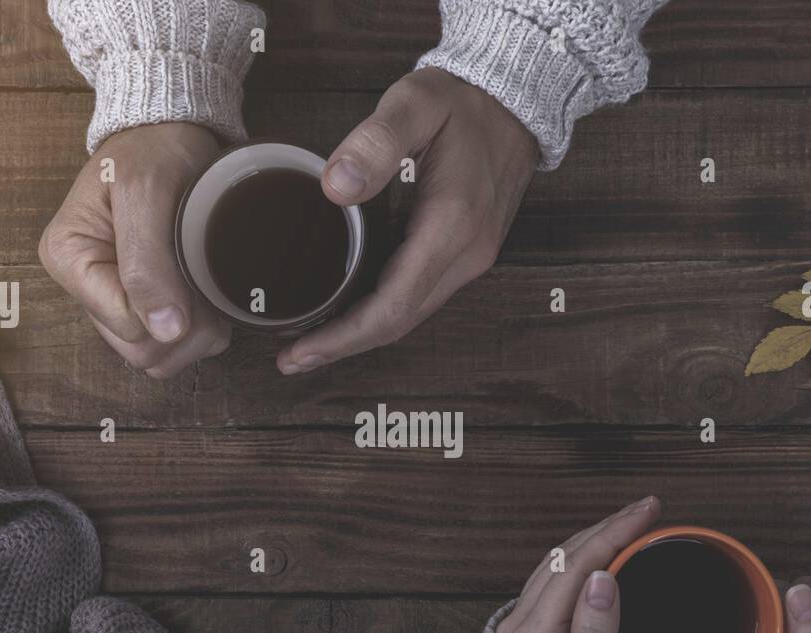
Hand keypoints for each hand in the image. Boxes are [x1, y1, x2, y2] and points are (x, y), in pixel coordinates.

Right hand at [39, 123, 231, 378]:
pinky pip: (172, 345)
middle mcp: (85, 286)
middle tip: (210, 285)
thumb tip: (163, 331)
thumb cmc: (153, 150)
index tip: (196, 275)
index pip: (127, 326)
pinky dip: (198, 329)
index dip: (171, 312)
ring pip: (158, 357)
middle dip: (186, 330)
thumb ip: (148, 261)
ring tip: (208, 287)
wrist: (172, 132)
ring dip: (195, 334)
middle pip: (141, 351)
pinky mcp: (141, 303)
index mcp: (69, 258)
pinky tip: (205, 294)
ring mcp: (113, 298)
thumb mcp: (146, 191)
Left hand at [277, 67, 538, 374]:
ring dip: (362, 334)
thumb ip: (376, 141)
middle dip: (343, 346)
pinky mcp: (468, 252)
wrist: (519, 97)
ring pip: (411, 314)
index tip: (298, 352)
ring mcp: (472, 257)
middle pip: (399, 322)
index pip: (391, 306)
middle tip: (291, 358)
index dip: (342, 338)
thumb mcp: (417, 102)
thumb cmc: (463, 98)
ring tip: (311, 342)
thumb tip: (335, 187)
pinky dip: (382, 311)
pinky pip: (420, 295)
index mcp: (451, 226)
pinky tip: (350, 309)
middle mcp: (467, 254)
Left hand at [496, 497, 660, 632]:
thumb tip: (604, 576)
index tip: (646, 512)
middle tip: (646, 508)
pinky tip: (599, 551)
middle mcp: (516, 625)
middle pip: (561, 559)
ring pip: (554, 566)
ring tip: (629, 521)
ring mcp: (516, 626)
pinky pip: (551, 580)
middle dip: (606, 527)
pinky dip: (578, 558)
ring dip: (592, 538)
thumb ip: (596, 632)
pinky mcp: (523, 630)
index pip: (574, 567)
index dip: (612, 534)